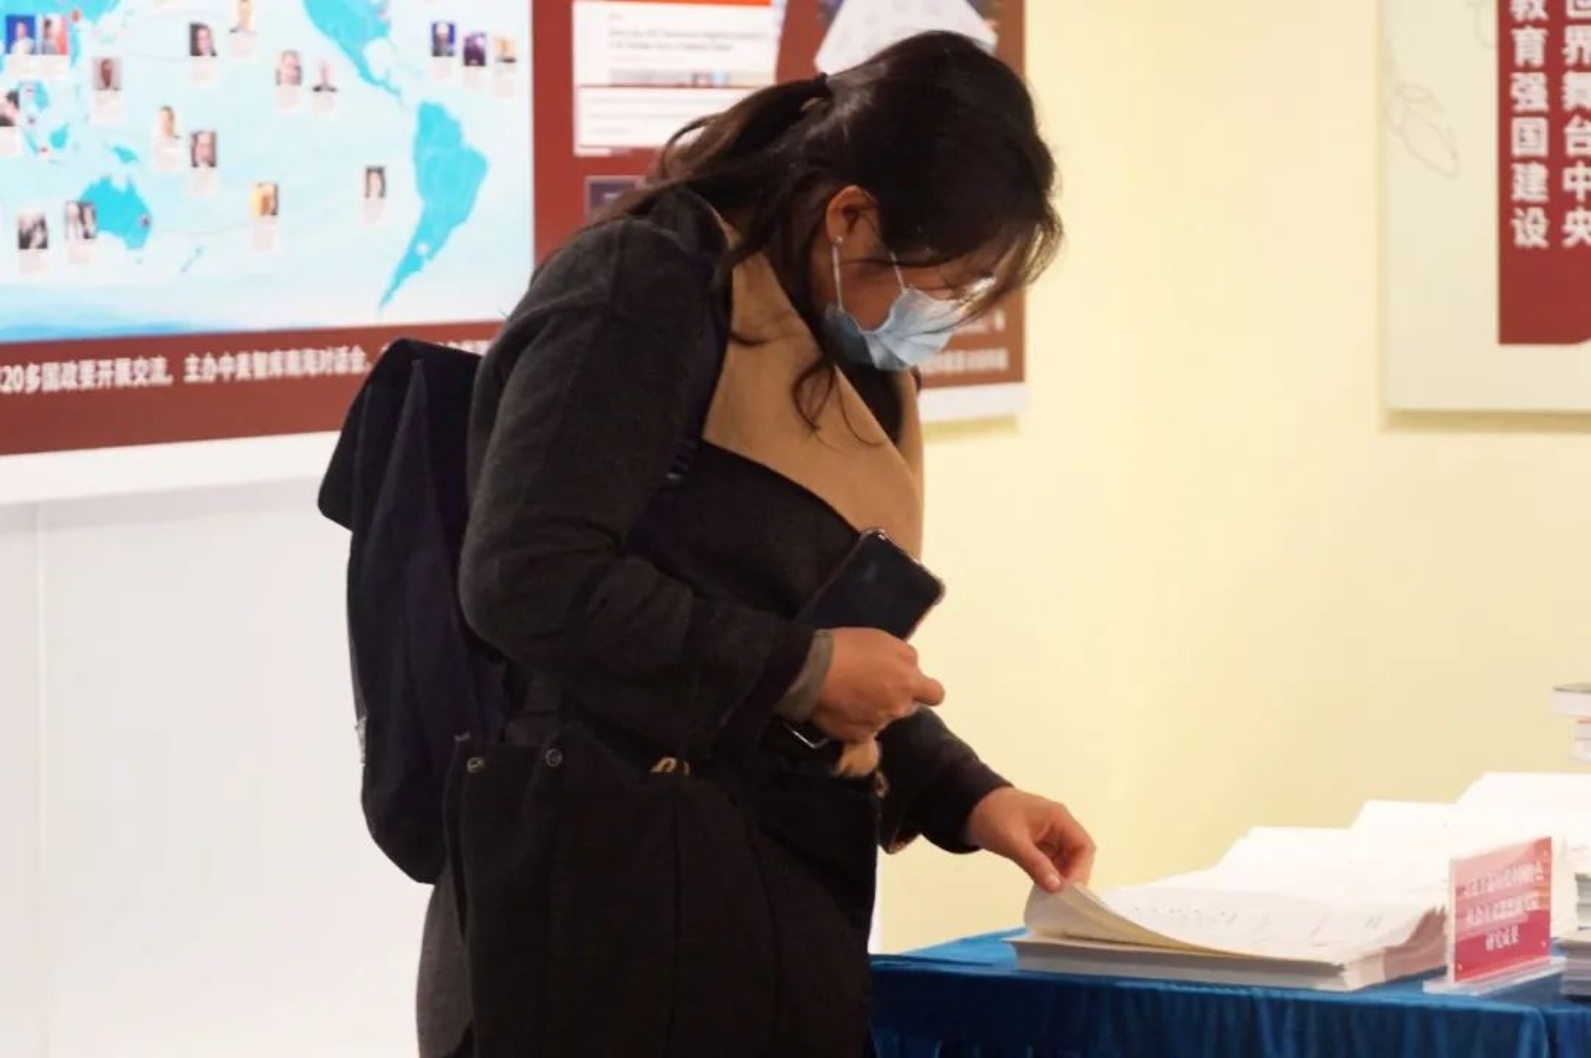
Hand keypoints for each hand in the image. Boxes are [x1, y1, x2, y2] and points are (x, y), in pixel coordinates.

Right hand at [810, 628, 943, 742]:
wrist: (811, 671)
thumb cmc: (850, 649)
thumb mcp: (884, 640)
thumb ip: (907, 656)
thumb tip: (913, 669)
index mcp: (909, 684)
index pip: (936, 695)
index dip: (925, 689)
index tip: (911, 682)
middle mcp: (897, 709)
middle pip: (907, 707)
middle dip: (896, 698)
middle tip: (873, 685)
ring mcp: (877, 726)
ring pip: (884, 719)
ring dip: (875, 710)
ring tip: (852, 696)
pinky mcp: (855, 737)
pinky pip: (863, 731)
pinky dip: (856, 722)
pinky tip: (842, 709)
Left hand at [965, 788, 1094, 893]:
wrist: (970, 806)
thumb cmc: (992, 817)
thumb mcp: (1012, 842)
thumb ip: (1035, 863)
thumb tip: (1057, 887)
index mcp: (1058, 818)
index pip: (1083, 846)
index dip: (1080, 870)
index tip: (1068, 890)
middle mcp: (1059, 826)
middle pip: (1078, 855)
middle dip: (1072, 876)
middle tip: (1062, 900)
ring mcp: (1050, 835)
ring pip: (1066, 860)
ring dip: (1061, 878)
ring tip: (1054, 899)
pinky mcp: (1039, 844)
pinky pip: (1053, 862)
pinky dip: (1050, 875)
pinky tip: (1044, 890)